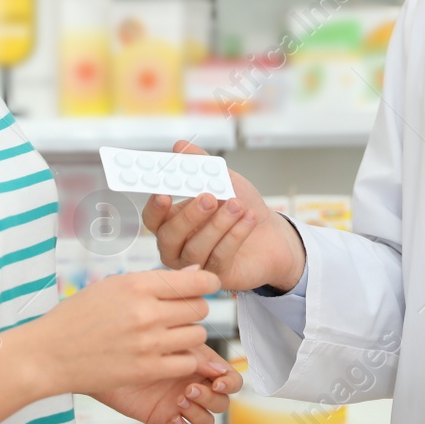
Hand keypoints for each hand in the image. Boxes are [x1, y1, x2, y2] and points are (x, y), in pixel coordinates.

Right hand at [35, 267, 218, 396]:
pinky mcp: (146, 371)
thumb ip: (155, 280)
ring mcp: (148, 343)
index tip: (208, 286)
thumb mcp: (111, 286)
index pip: (195, 281)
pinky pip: (187, 363)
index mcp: (137, 285)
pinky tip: (166, 356)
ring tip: (169, 336)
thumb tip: (196, 273)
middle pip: (200, 308)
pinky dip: (182, 360)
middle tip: (178, 314)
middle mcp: (146, 312)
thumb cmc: (78, 317)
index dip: (208, 283)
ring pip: (198, 336)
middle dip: (193, 310)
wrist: (48, 355)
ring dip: (189, 336)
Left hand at [96, 343, 242, 423]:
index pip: (231, 379)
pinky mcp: (166, 420)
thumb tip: (221, 372)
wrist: (107, 357)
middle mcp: (195, 386)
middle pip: (223, 402)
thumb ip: (198, 358)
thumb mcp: (174, 346)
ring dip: (199, 413)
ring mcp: (182, 405)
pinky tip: (172, 417)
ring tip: (178, 401)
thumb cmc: (139, 343)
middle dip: (211, 398)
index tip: (218, 381)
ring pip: (208, 421)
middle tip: (188, 389)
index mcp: (202, 366)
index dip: (230, 383)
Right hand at [143, 141, 305, 293]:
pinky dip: (235, 235)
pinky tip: (248, 219)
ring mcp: (195, 265)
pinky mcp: (217, 277)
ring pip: (196, 248)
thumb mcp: (223, 180)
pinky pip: (220, 257)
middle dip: (189, 215)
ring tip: (237, 205)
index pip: (152, 218)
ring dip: (218, 224)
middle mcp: (177, 247)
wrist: (272, 233)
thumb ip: (200, 165)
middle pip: (170, 236)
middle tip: (210, 197)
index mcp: (171, 222)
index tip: (164, 193)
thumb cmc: (240, 207)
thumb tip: (179, 146)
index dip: (155, 207)